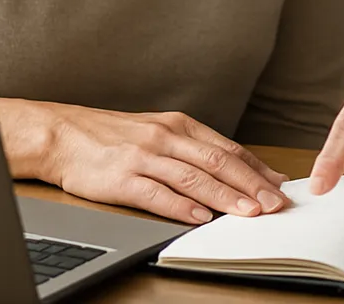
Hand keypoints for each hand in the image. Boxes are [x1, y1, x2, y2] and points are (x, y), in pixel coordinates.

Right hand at [0, 98, 290, 223]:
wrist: (63, 134)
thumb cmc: (114, 137)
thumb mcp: (159, 133)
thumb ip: (192, 151)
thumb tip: (231, 172)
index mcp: (180, 125)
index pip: (228, 148)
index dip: (256, 168)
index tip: (280, 185)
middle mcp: (166, 137)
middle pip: (218, 161)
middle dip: (251, 183)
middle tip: (275, 203)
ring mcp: (144, 156)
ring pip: (193, 177)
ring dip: (224, 196)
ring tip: (247, 212)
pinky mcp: (122, 177)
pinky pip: (156, 193)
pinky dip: (180, 206)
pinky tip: (198, 217)